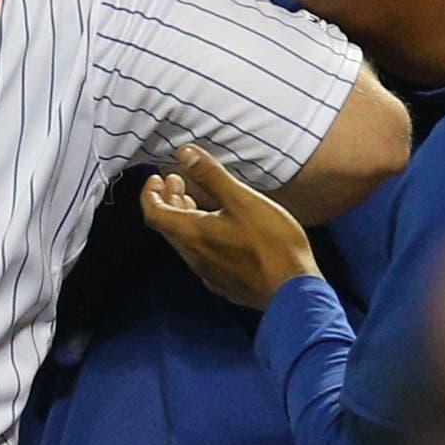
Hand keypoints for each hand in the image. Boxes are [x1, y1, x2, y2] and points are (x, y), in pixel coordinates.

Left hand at [141, 146, 319, 311]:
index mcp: (192, 234)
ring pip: (185, 242)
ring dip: (184, 218)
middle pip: (168, 226)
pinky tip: (218, 231)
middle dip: (168, 200)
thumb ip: (211, 176)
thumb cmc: (271, 243)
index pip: (153, 213)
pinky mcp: (225, 283)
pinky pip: (202, 257)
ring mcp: (209, 273)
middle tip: (177, 181)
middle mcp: (194, 256)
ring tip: (195, 201)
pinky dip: (200, 237)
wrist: (295, 291)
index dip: (150, 193)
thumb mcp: (242, 200)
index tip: (157, 177)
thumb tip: (183, 153)